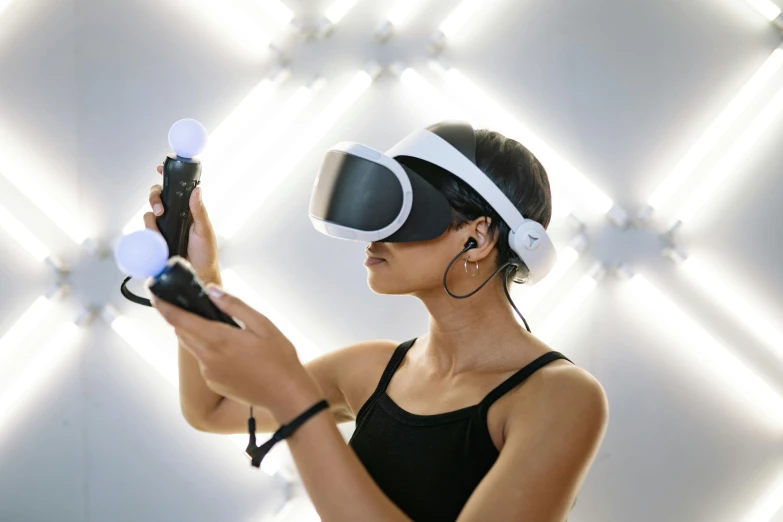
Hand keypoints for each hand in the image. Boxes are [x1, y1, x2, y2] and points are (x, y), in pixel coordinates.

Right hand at [144, 165, 220, 283]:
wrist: (198, 275)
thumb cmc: (206, 253)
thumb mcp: (204, 230)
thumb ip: (199, 210)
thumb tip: (197, 189)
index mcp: (188, 210)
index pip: (176, 189)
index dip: (167, 176)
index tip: (160, 167)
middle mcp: (173, 216)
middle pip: (157, 196)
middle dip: (154, 197)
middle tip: (161, 209)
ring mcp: (163, 228)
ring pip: (149, 213)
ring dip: (151, 217)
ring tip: (159, 228)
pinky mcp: (155, 240)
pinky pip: (146, 231)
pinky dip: (149, 232)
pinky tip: (157, 238)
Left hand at [150, 283, 316, 416]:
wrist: (286, 395)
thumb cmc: (279, 358)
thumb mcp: (262, 324)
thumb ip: (234, 306)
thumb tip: (211, 290)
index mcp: (218, 339)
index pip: (179, 319)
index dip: (163, 305)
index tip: (155, 293)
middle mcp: (208, 357)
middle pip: (181, 331)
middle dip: (181, 316)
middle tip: (192, 303)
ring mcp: (209, 372)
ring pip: (193, 346)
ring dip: (196, 332)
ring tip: (220, 326)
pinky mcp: (214, 383)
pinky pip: (204, 361)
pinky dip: (210, 350)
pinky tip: (234, 351)